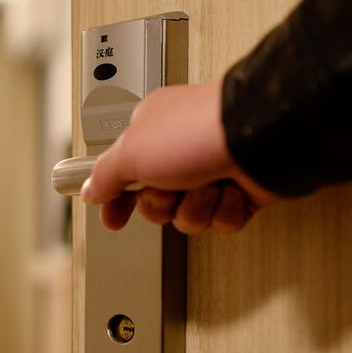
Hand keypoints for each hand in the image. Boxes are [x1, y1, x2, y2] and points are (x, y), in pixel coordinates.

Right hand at [79, 79, 279, 233]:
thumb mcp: (131, 152)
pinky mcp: (242, 190)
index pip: (123, 173)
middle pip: (156, 204)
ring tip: (209, 183)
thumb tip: (89, 189)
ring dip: (197, 207)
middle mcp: (181, 151)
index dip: (115, 200)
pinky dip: (227, 210)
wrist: (261, 138)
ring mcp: (213, 170)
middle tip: (170, 188)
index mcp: (152, 132)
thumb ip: (104, 175)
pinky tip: (232, 190)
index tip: (111, 219)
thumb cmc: (197, 132)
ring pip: (190, 216)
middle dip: (163, 204)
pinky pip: (222, 220)